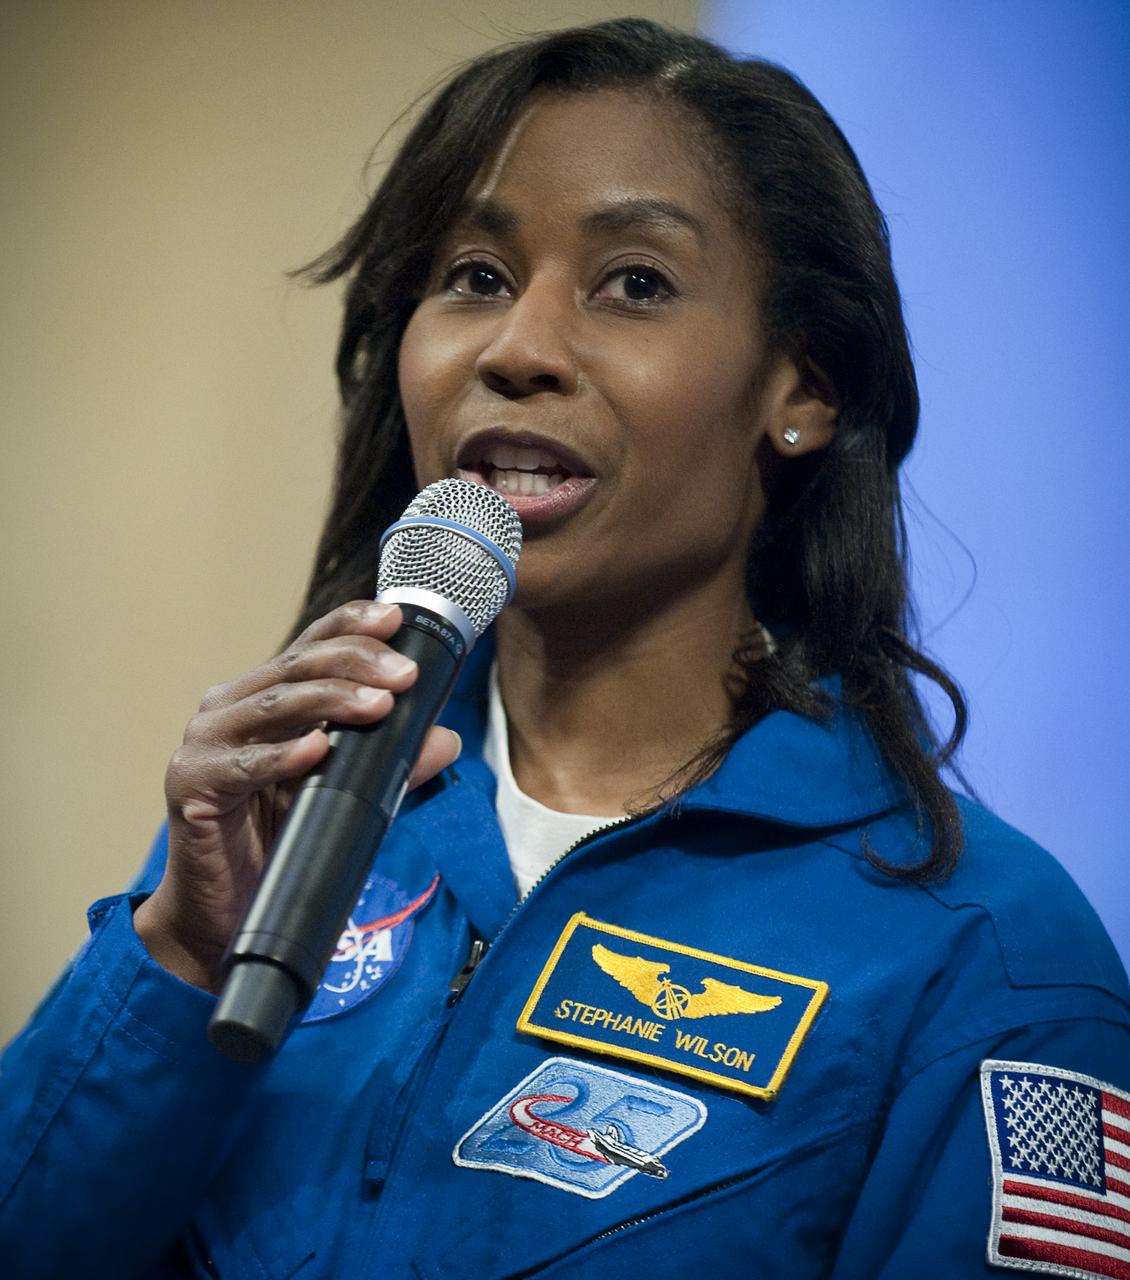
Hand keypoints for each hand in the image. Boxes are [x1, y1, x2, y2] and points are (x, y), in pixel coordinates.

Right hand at [133, 601, 460, 990]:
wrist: (224, 910)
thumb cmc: (282, 839)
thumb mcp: (346, 793)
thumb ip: (391, 763)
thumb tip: (446, 738)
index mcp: (265, 695)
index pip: (311, 644)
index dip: (352, 624)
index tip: (396, 619)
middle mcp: (230, 707)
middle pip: (297, 665)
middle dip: (356, 663)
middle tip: (405, 674)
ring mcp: (205, 742)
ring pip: (275, 705)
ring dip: (330, 701)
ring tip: (379, 706)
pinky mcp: (191, 784)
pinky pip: (243, 766)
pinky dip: (282, 756)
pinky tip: (317, 750)